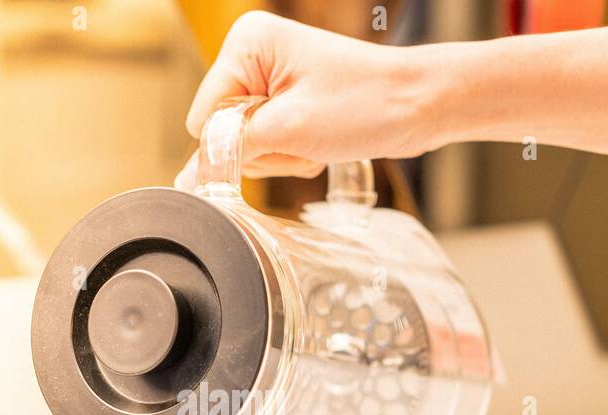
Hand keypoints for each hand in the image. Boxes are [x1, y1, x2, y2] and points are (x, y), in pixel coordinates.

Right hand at [176, 11, 442, 188]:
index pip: (204, 117)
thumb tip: (187, 179)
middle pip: (223, 131)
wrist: (419, 105)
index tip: (279, 136)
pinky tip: (319, 139)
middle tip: (304, 136)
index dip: (236, 141)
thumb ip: (230, 152)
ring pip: (245, 145)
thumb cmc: (365, 105)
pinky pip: (267, 144)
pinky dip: (291, 153)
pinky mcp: (284, 100)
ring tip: (315, 137)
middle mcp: (252, 53)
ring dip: (280, 155)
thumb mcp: (288, 131)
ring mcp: (268, 77)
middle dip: (262, 149)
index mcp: (246, 42)